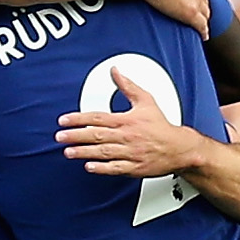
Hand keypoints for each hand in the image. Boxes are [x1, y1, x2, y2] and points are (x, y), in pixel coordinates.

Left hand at [58, 79, 208, 178]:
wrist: (179, 148)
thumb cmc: (161, 126)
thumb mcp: (146, 100)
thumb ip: (127, 86)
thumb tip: (115, 71)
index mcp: (126, 120)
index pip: (97, 117)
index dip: (78, 118)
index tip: (64, 120)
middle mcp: (126, 136)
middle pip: (96, 135)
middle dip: (76, 136)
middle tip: (60, 136)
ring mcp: (129, 153)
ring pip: (102, 152)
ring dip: (83, 152)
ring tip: (68, 151)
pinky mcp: (133, 167)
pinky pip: (115, 168)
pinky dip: (101, 168)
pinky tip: (89, 166)